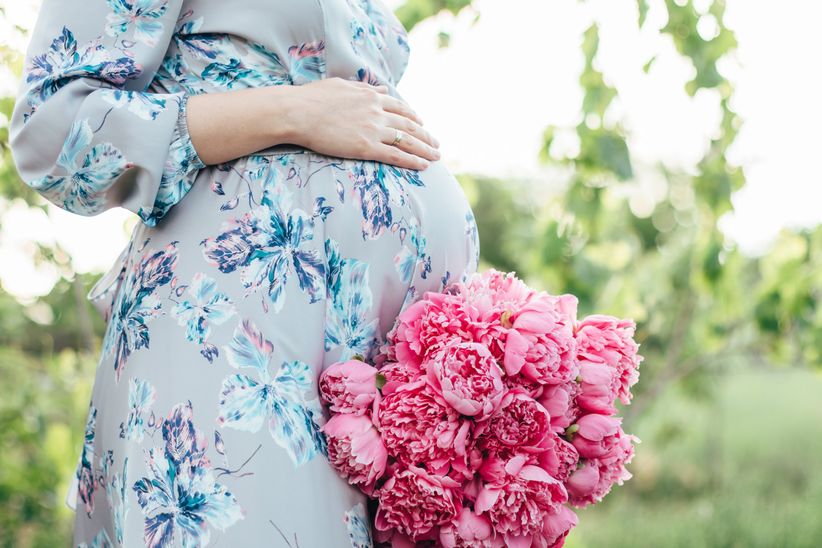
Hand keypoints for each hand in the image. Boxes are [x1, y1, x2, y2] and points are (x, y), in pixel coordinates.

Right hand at [286, 77, 440, 169]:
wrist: (298, 112)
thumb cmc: (312, 98)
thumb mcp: (341, 86)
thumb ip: (363, 88)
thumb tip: (380, 89)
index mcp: (371, 96)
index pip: (400, 108)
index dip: (413, 117)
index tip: (422, 124)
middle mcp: (377, 112)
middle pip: (409, 125)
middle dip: (425, 136)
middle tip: (436, 144)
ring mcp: (373, 130)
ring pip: (407, 141)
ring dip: (424, 150)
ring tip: (436, 157)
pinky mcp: (367, 147)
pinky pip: (396, 155)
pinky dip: (412, 161)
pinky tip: (423, 166)